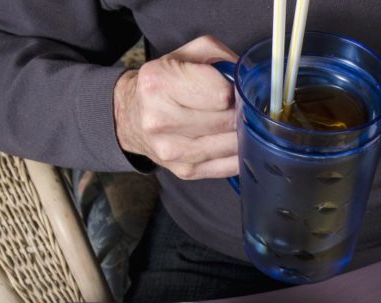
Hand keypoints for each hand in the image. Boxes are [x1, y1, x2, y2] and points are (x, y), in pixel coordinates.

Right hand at [114, 35, 238, 178]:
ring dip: (240, 135)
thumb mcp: (184, 56)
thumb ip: (218, 54)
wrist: (131, 118)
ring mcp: (172, 150)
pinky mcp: (184, 171)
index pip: (221, 94)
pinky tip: (232, 144)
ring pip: (230, 146)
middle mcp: (160, 119)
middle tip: (235, 109)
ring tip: (233, 124)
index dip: (233, 92)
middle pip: (227, 121)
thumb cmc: (163, 85)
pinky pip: (227, 166)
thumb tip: (249, 76)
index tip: (229, 91)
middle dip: (238, 113)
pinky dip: (237, 155)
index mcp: (159, 82)